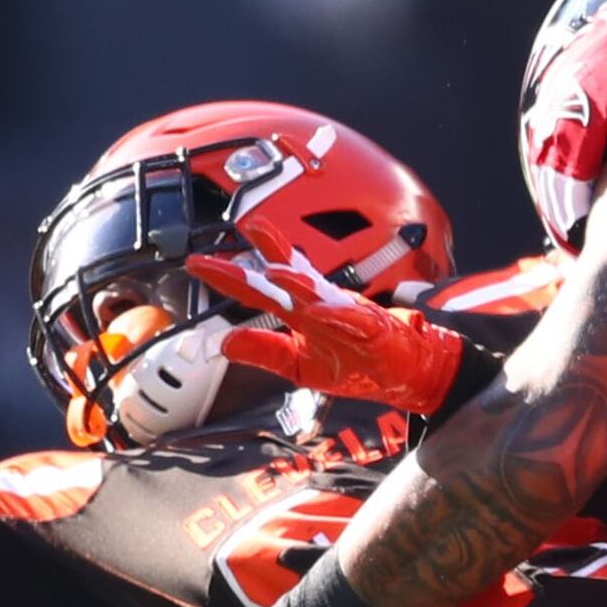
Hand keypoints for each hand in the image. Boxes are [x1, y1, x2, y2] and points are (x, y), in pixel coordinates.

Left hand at [188, 248, 469, 416]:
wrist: (408, 373)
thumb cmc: (357, 365)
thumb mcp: (299, 366)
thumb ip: (264, 352)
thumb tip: (223, 344)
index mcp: (301, 314)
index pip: (258, 292)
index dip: (229, 277)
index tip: (197, 262)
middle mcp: (320, 305)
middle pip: (285, 277)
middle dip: (261, 257)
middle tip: (241, 232)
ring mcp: (346, 314)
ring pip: (318, 292)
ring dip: (297, 280)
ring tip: (274, 270)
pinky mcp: (374, 329)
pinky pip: (353, 320)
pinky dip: (336, 314)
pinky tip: (319, 308)